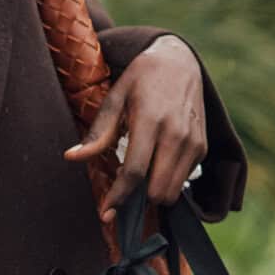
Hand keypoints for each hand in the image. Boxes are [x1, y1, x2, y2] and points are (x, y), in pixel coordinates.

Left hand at [63, 35, 206, 214]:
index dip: (118, 197)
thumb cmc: (141, 80)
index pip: (134, 172)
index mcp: (149, 120)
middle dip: (138, 197)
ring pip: (173, 191)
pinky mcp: (202, 147)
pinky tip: (157, 160)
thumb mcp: (115, 98)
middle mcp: (176, 134)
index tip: (105, 213)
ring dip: (153, 190)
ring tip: (140, 170)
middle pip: (157, 190)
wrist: (179, 61)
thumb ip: (98, 133)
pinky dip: (168, 179)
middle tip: (124, 182)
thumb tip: (72, 157)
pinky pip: (183, 180)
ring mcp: (193, 142)